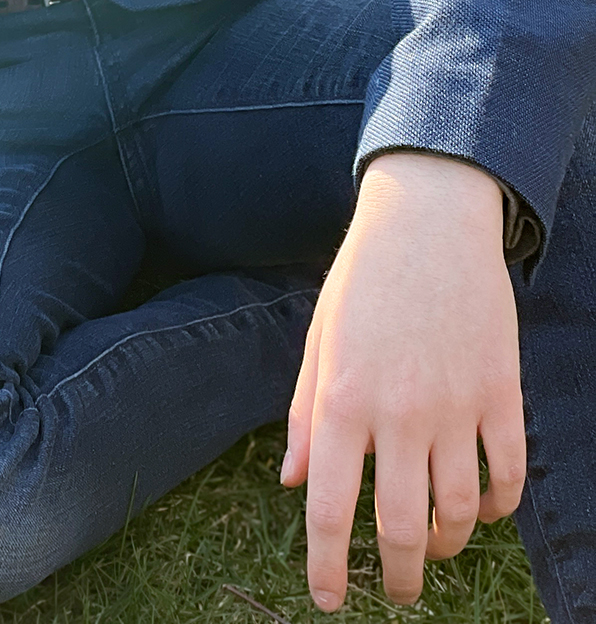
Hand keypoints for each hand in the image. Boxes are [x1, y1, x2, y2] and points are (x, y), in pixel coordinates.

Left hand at [282, 151, 524, 609]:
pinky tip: (483, 511)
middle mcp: (399, 412)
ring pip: (458, 513)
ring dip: (447, 546)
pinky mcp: (502, 393)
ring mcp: (456, 406)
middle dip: (398, 576)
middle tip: (396, 593)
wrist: (429, 218)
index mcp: (343, 400)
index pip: (333, 509)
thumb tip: (296, 484)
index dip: (328, 566)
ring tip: (435, 549)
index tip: (329, 600)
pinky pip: (507, 475)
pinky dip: (498, 508)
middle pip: (401, 528)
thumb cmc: (364, 278)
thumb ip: (307, 415)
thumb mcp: (320, 339)